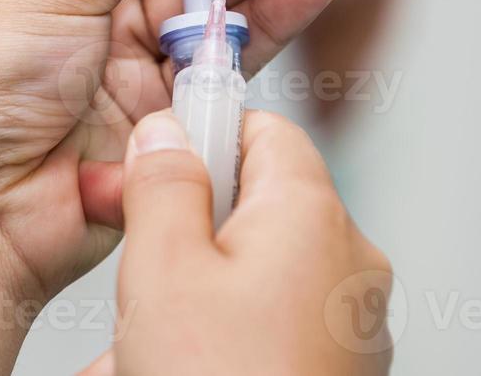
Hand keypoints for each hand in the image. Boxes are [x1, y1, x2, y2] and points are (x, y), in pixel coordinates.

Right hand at [85, 110, 395, 375]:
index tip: (151, 165)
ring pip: (247, 284)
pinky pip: (265, 334)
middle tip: (132, 288)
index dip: (200, 137)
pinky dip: (217, 346)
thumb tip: (167, 132)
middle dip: (178, 245)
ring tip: (135, 358)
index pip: (263, 129)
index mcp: (314, 215)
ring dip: (186, 307)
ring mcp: (349, 326)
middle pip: (248, 214)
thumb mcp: (164, 272)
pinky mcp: (337, 372)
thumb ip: (164, 184)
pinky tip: (164, 373)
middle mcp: (347, 263)